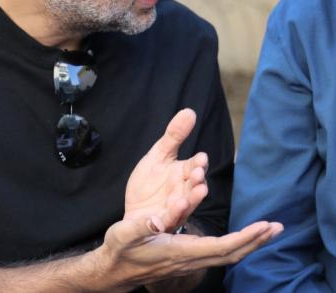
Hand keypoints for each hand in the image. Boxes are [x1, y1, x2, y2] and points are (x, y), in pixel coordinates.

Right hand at [97, 216, 283, 288]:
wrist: (114, 270)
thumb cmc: (120, 249)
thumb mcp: (125, 233)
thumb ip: (142, 224)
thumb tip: (159, 216)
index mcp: (181, 252)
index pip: (222, 247)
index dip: (245, 237)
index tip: (264, 226)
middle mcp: (190, 259)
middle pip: (232, 253)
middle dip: (256, 241)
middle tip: (278, 227)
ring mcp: (191, 261)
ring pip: (229, 255)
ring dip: (251, 243)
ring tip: (270, 230)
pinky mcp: (190, 258)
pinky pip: (221, 253)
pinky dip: (239, 244)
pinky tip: (247, 237)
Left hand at [124, 108, 207, 231]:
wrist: (134, 210)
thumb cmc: (150, 182)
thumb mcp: (158, 155)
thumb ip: (174, 135)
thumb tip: (189, 111)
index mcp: (184, 172)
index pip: (196, 165)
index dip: (199, 163)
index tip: (200, 159)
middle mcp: (184, 190)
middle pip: (194, 186)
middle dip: (197, 182)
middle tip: (198, 175)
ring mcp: (175, 208)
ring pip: (186, 205)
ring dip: (188, 202)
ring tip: (185, 198)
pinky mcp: (162, 223)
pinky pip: (166, 221)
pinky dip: (167, 218)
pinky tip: (163, 215)